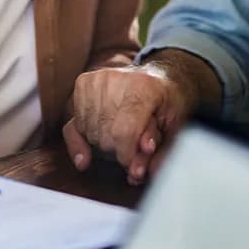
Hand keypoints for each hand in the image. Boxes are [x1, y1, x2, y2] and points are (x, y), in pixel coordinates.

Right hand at [62, 64, 192, 184]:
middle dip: (119, 153)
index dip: (128, 156)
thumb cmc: (167, 102)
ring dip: (104, 147)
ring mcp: (97, 80)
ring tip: (123, 137)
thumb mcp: (175, 126)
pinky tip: (85, 159)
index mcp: (144, 87)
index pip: (124, 132)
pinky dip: (79, 144)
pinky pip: (72, 126)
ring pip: (90, 134)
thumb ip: (163, 150)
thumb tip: (142, 172)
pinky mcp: (83, 84)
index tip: (136, 167)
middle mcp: (116, 79)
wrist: (158, 76)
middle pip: (106, 136)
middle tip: (134, 150)